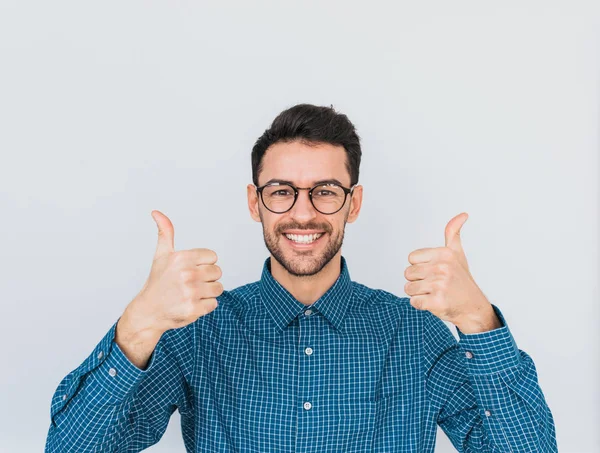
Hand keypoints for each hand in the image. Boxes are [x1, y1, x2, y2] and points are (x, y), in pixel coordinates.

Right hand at [122, 210, 222, 336]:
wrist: (148, 312)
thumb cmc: (158, 282)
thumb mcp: (161, 255)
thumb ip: (165, 232)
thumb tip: (156, 212)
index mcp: (182, 258)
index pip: (213, 257)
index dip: (203, 264)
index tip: (190, 270)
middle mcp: (186, 274)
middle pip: (218, 272)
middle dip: (207, 278)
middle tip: (190, 283)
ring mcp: (191, 292)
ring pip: (218, 288)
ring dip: (207, 292)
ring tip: (191, 294)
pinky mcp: (194, 309)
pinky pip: (214, 303)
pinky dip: (204, 306)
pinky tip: (190, 304)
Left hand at [403, 212, 500, 333]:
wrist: (473, 307)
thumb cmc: (461, 280)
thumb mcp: (457, 254)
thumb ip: (453, 233)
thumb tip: (463, 214)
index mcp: (444, 254)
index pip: (411, 258)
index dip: (419, 267)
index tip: (434, 272)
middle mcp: (442, 267)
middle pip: (407, 273)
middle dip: (418, 281)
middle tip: (435, 285)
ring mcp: (440, 285)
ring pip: (408, 288)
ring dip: (419, 294)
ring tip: (435, 293)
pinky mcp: (437, 302)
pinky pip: (414, 302)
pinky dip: (421, 305)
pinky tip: (435, 303)